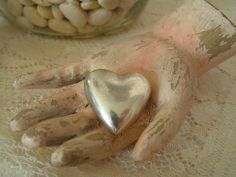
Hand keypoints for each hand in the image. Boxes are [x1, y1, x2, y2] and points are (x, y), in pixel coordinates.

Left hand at [11, 33, 196, 166]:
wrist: (172, 50)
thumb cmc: (178, 79)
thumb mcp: (177, 105)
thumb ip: (162, 130)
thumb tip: (141, 157)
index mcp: (125, 123)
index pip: (98, 141)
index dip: (79, 150)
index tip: (58, 157)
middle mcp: (106, 108)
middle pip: (75, 124)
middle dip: (52, 132)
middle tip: (28, 140)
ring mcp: (95, 87)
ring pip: (64, 102)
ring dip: (41, 111)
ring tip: (17, 122)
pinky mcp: (90, 67)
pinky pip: (64, 73)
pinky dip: (43, 78)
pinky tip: (23, 85)